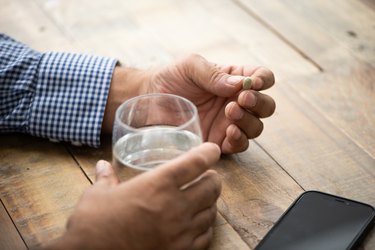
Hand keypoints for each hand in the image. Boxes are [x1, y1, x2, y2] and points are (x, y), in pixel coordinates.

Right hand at [45, 143, 221, 249]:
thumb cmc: (93, 223)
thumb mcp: (97, 194)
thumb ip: (106, 177)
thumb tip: (103, 166)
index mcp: (158, 184)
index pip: (196, 162)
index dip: (209, 153)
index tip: (212, 150)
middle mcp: (175, 206)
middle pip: (211, 186)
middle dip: (213, 178)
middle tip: (208, 176)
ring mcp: (180, 231)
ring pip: (212, 211)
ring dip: (210, 202)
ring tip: (203, 198)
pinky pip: (205, 236)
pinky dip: (206, 226)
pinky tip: (198, 224)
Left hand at [146, 54, 275, 153]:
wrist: (148, 100)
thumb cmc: (171, 78)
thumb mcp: (190, 66)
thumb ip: (214, 74)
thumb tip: (240, 85)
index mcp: (234, 79)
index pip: (262, 78)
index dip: (264, 80)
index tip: (254, 83)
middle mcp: (236, 101)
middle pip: (265, 106)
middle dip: (259, 103)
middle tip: (242, 99)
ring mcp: (228, 123)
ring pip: (256, 127)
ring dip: (248, 121)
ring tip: (229, 112)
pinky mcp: (218, 141)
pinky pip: (240, 145)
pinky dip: (240, 140)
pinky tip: (229, 132)